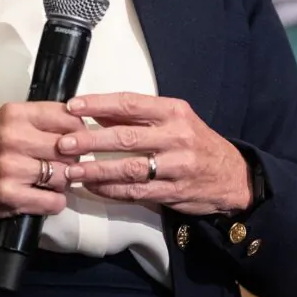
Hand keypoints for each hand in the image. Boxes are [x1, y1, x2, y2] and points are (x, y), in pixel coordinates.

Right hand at [0, 101, 83, 230]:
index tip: (75, 140)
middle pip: (69, 148)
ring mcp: (11, 168)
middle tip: (63, 164)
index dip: (78, 131)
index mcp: (14, 115)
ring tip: (51, 181)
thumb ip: (39, 120)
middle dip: (72, 159)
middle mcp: (13, 138)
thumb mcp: (5, 122)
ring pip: (64, 176)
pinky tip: (45, 197)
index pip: (67, 117)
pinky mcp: (10, 196)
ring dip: (63, 182)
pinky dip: (55, 202)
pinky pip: (54, 201)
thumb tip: (80, 125)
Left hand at [53, 92, 251, 216]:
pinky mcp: (175, 192)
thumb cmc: (195, 142)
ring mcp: (177, 166)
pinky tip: (92, 187)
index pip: (129, 104)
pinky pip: (137, 191)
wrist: (233, 176)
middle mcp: (176, 136)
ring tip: (71, 171)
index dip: (98, 104)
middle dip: (90, 140)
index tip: (71, 106)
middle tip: (63, 143)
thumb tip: (94, 112)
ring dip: (97, 170)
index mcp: (173, 112)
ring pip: (129, 168)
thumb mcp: (173, 120)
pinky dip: (111, 190)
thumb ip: (136, 116)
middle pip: (125, 137)